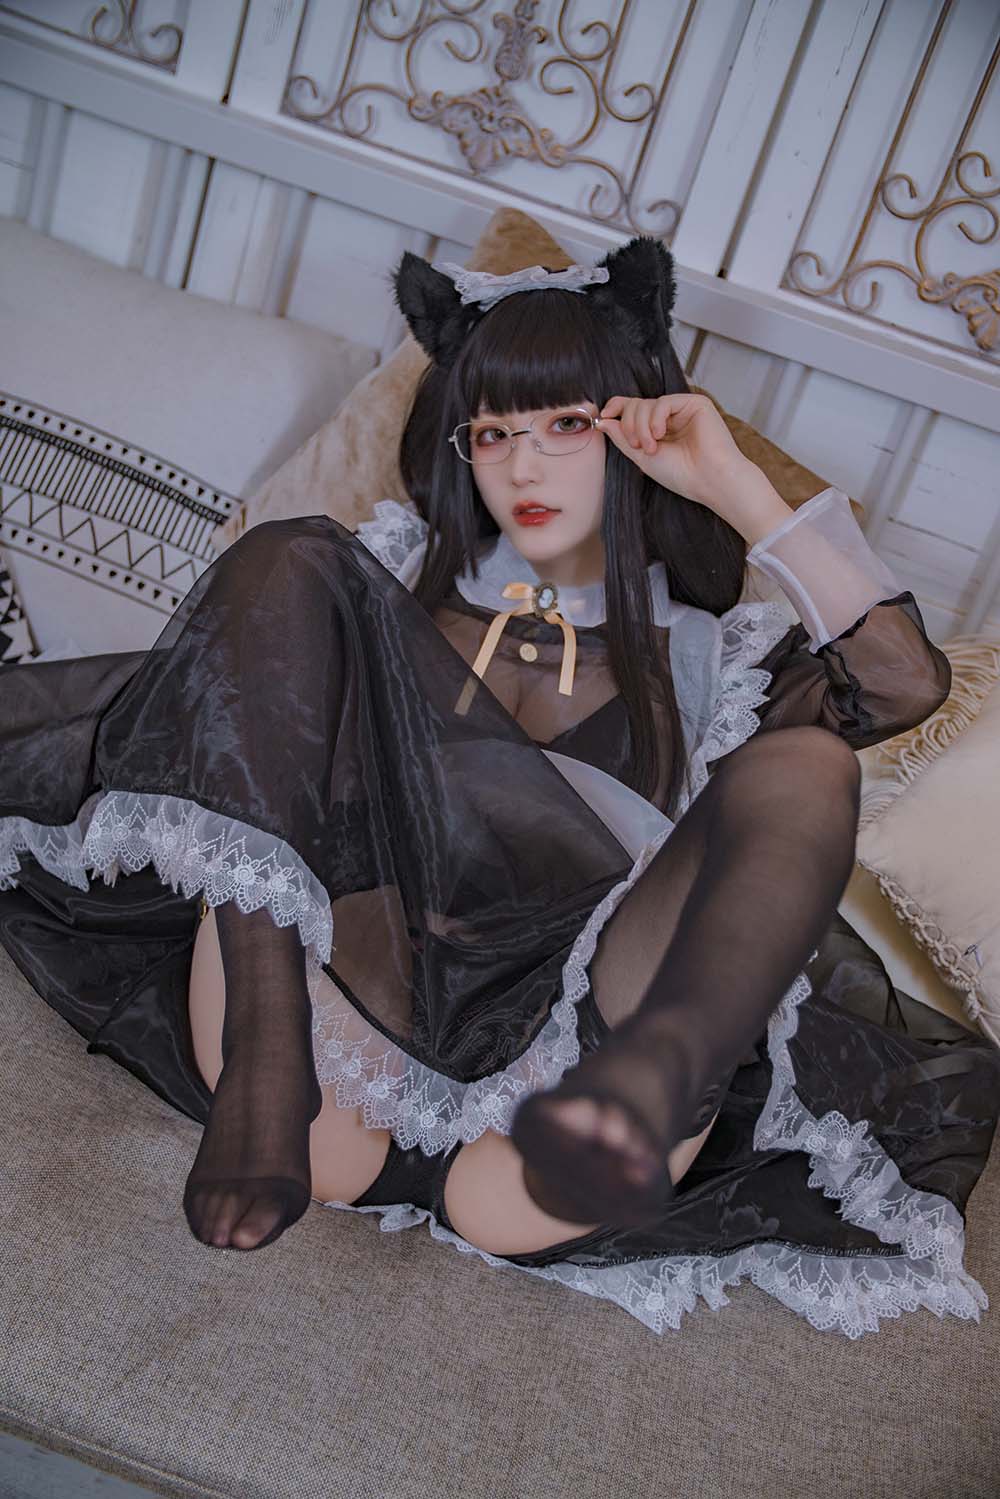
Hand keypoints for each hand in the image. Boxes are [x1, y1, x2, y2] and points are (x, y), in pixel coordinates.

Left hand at [598, 393, 750, 514]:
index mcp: (658, 429)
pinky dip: (655, 418)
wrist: (709, 480)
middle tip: (637, 446)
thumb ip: (623, 438)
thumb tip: (602, 420)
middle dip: (630, 425)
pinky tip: (660, 435)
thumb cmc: (681, 474)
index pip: (633, 409)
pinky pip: (663, 402)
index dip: (616, 407)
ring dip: (641, 426)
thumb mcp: (642, 457)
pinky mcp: (695, 403)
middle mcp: (669, 417)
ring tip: (651, 448)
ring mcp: (682, 409)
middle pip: (636, 405)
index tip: (603, 416)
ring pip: (647, 403)